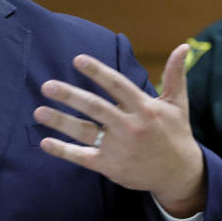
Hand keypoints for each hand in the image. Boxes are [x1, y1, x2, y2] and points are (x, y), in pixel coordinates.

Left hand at [32, 43, 205, 217]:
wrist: (179, 174)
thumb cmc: (176, 133)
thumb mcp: (178, 104)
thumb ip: (175, 75)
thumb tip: (183, 46)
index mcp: (145, 109)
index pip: (117, 85)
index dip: (97, 72)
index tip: (77, 59)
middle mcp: (130, 127)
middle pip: (95, 107)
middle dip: (70, 96)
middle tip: (47, 85)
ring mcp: (119, 148)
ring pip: (85, 132)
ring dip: (60, 121)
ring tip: (38, 111)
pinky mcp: (110, 166)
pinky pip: (82, 157)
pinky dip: (63, 151)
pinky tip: (45, 141)